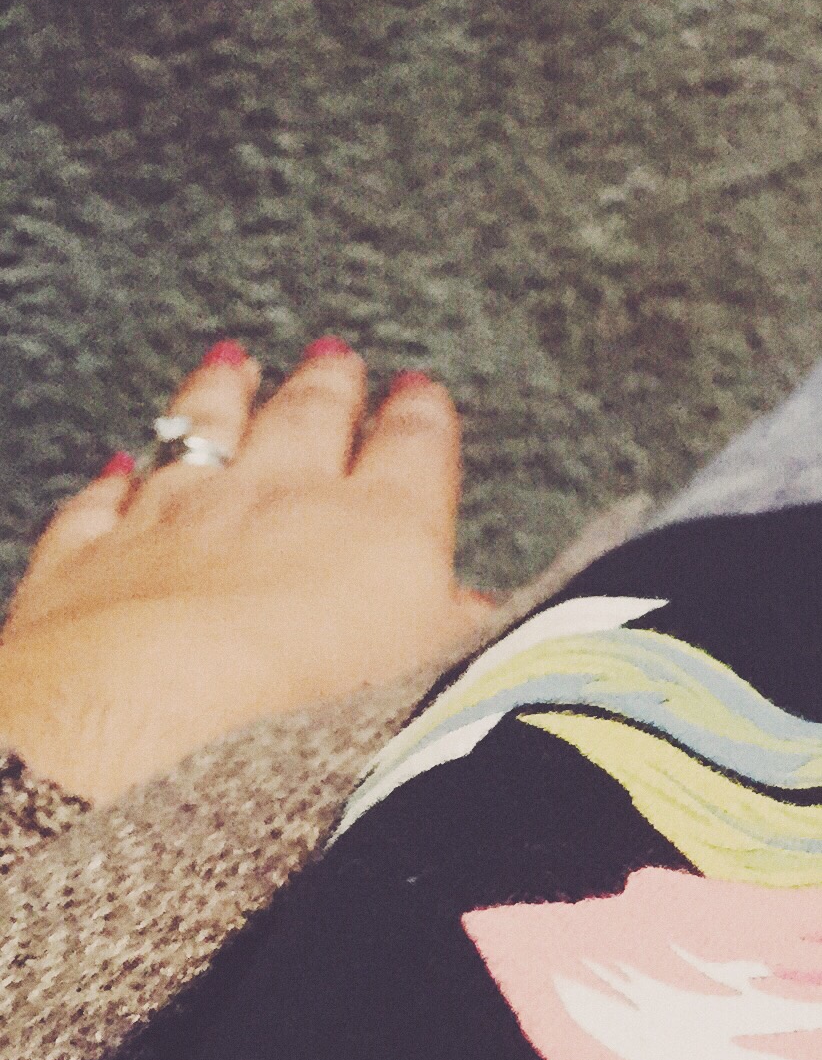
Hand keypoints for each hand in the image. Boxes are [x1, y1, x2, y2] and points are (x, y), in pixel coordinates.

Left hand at [0, 340, 495, 803]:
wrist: (155, 705)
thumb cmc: (315, 697)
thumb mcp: (440, 672)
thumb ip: (467, 631)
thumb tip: (491, 612)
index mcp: (382, 522)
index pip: (413, 446)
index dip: (421, 415)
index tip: (423, 390)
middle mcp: (281, 497)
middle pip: (309, 418)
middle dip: (328, 384)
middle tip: (334, 355)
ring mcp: (179, 515)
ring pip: (204, 432)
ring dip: (221, 394)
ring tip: (234, 363)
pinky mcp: (92, 554)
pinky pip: (105, 501)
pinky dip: (114, 480)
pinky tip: (118, 465)